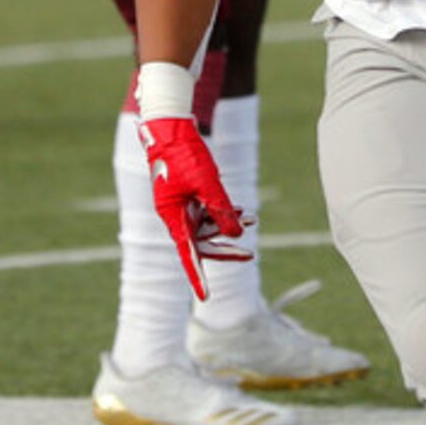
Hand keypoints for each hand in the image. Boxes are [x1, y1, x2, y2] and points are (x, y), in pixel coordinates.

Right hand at [137, 114, 248, 300]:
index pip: (187, 254)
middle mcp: (174, 214)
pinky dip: (224, 212)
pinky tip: (242, 211)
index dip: (198, 276)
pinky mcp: (188, 194)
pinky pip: (207, 211)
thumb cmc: (184, 154)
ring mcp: (181, 204)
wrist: (171, 127)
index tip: (205, 296)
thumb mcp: (207, 184)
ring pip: (207, 225)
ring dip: (228, 225)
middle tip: (250, 256)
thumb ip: (221, 210)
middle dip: (225, 249)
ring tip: (253, 221)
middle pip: (201, 242)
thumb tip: (235, 235)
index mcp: (171, 216)